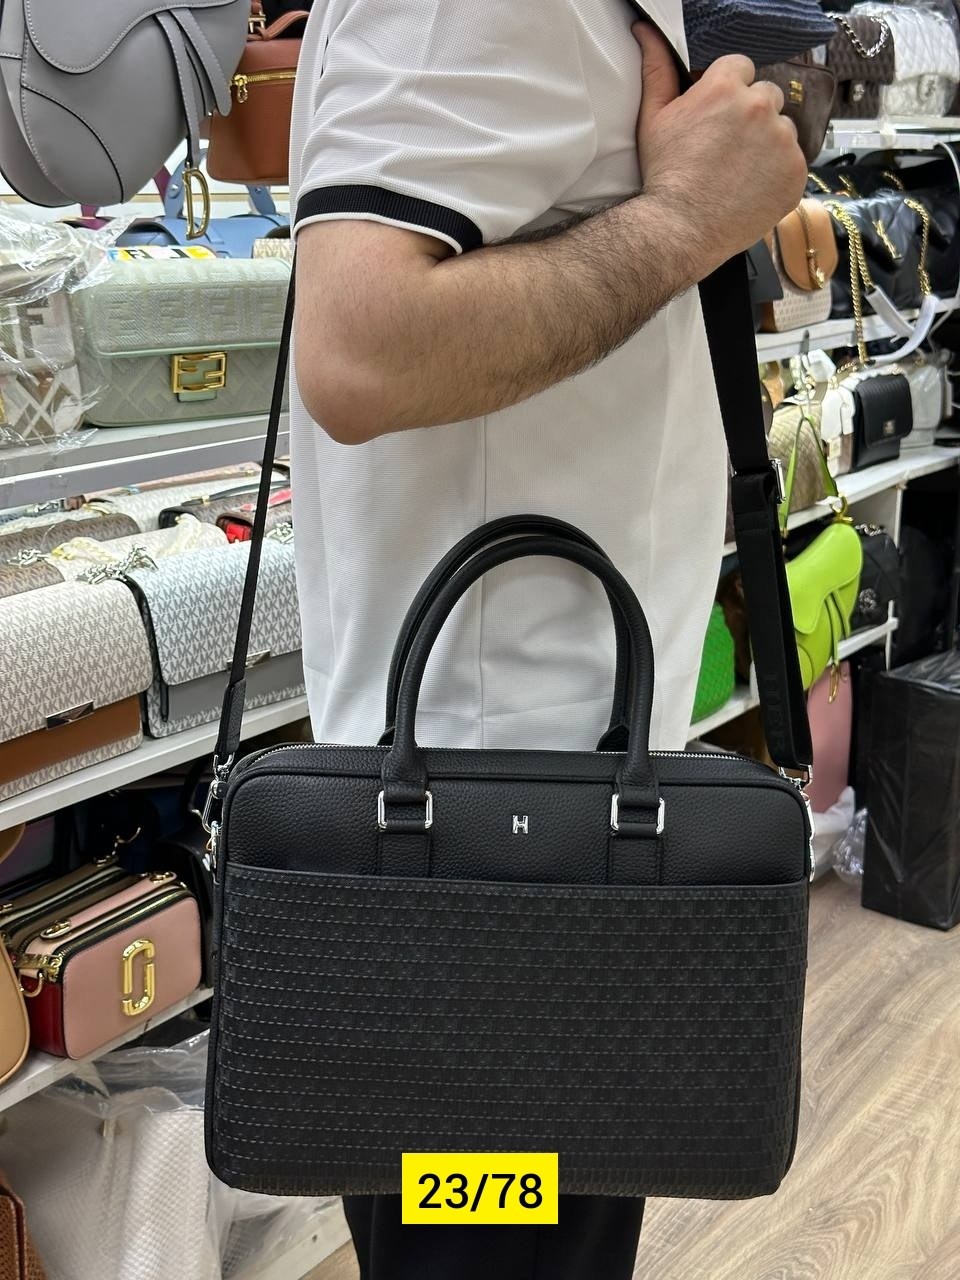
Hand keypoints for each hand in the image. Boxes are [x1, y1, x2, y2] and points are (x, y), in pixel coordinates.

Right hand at [632, 24, 806, 275]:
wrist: (679, 230)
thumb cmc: (664, 176)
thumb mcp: (653, 118)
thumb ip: (657, 70)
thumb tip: (647, 32)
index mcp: (726, 87)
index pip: (741, 67)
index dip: (729, 91)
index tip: (718, 116)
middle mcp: (760, 106)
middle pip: (767, 96)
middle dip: (752, 116)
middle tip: (727, 149)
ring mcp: (783, 141)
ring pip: (783, 130)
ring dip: (768, 144)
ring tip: (740, 172)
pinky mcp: (796, 172)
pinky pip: (794, 163)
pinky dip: (778, 174)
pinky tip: (752, 188)